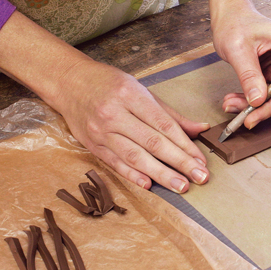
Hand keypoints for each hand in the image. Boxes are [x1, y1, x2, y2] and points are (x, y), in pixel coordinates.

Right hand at [0, 12, 209, 193]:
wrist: (70, 83)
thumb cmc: (110, 84)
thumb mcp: (142, 90)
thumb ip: (171, 114)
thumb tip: (200, 129)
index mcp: (131, 95)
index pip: (164, 125)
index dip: (185, 145)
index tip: (201, 161)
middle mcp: (115, 114)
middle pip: (153, 143)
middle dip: (179, 162)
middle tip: (199, 178)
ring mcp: (102, 131)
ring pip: (135, 156)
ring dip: (160, 174)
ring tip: (180, 186)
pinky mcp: (93, 145)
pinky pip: (115, 163)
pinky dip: (132, 175)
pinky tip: (149, 185)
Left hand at [212, 8, 270, 128]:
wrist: (227, 20)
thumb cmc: (237, 23)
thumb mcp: (239, 47)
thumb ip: (249, 73)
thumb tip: (257, 100)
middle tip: (252, 115)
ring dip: (258, 108)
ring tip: (234, 107)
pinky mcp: (270, 80)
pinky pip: (265, 98)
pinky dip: (249, 104)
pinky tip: (234, 102)